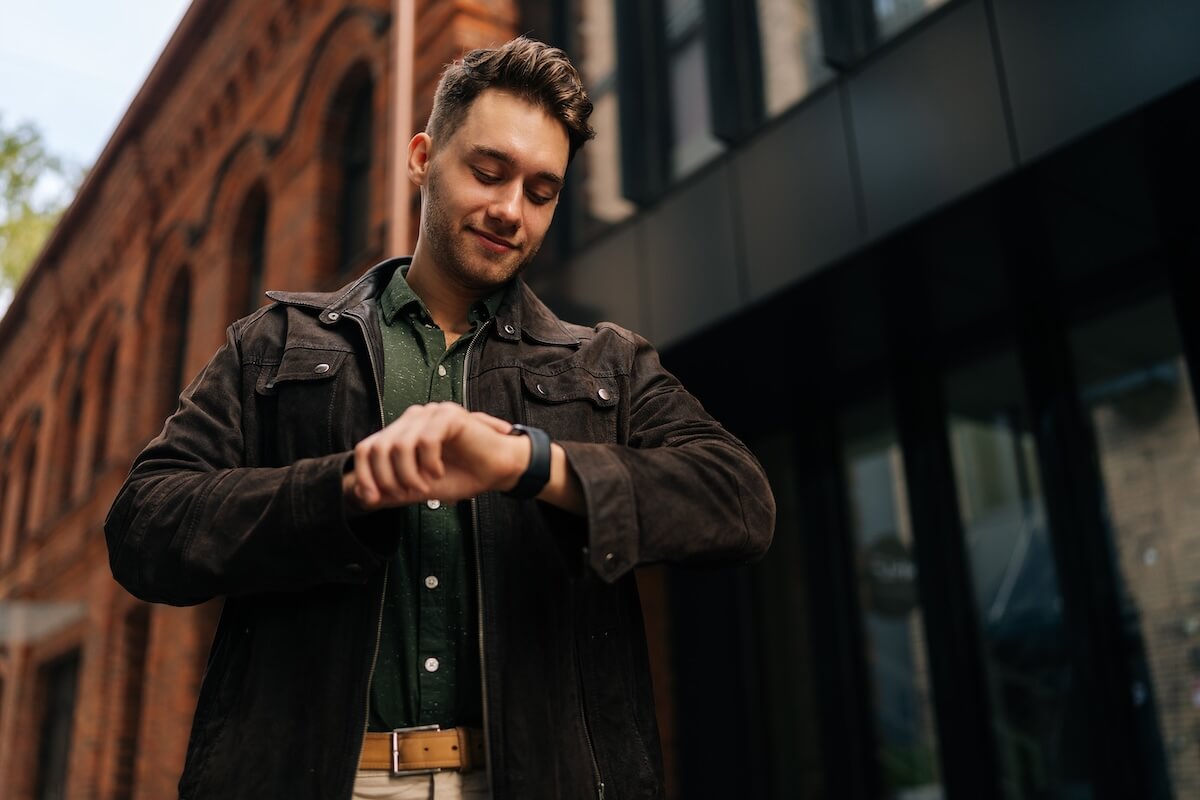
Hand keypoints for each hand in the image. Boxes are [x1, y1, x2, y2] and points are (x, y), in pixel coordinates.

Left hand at [343, 402, 527, 511]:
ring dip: (409, 474)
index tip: (371, 499)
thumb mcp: (419, 487)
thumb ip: (392, 490)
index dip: (364, 475)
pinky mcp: (449, 415)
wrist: (498, 471)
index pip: (367, 448)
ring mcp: (431, 414)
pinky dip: (429, 463)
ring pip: (400, 445)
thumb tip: (361, 498)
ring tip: (425, 487)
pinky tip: (438, 472)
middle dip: (386, 478)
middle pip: (379, 447)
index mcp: (402, 432)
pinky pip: (426, 440)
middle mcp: (413, 419)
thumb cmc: (463, 475)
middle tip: (405, 495)